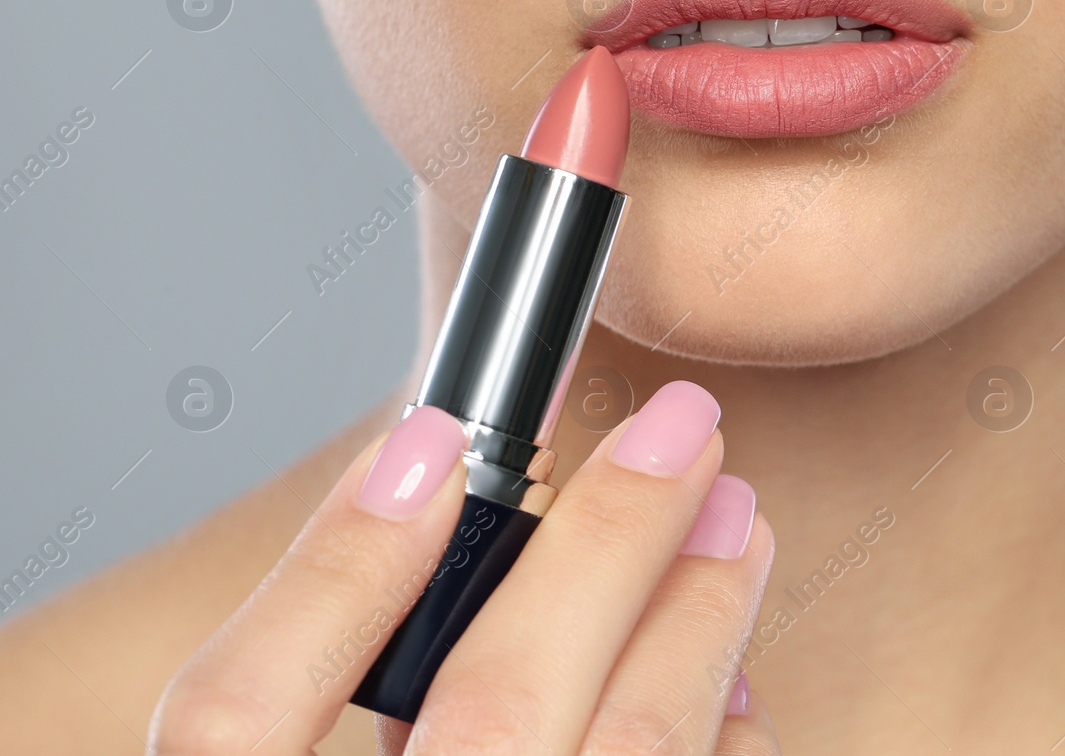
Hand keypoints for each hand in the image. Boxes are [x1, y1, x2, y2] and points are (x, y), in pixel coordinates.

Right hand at [148, 380, 777, 754]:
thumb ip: (336, 721)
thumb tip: (444, 540)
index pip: (232, 717)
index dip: (332, 564)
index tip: (434, 439)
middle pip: (490, 714)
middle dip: (606, 546)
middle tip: (681, 432)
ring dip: (696, 623)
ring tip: (739, 521)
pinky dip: (719, 746)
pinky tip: (737, 692)